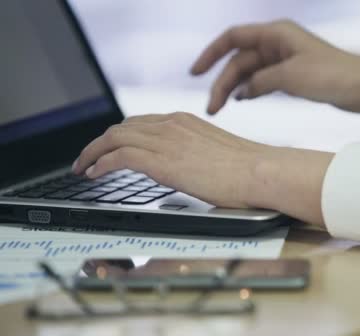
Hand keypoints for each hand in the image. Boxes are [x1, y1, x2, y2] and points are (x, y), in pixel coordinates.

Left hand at [72, 112, 263, 207]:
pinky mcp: (161, 160)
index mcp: (185, 121)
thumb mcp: (217, 153)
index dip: (119, 135)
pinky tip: (94, 174)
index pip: (141, 123)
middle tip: (88, 158)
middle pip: (122, 127)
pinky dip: (100, 163)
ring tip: (82, 167)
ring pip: (113, 138)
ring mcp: (166, 140)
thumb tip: (188, 168)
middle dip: (100, 142)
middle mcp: (171, 124)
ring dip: (92, 152)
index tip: (110, 148)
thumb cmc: (249, 169)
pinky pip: (118, 156)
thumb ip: (196, 153)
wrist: (261, 172)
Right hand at [191, 20, 359, 134]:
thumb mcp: (290, 76)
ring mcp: (285, 60)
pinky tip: (243, 101)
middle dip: (223, 81)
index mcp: (276, 34)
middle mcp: (278, 43)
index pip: (233, 38)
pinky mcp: (293, 75)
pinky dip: (252, 90)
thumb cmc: (334, 74)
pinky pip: (264, 81)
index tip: (196, 72)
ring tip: (221, 108)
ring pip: (251, 73)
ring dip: (235, 89)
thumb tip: (244, 90)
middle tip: (212, 106)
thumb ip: (261, 80)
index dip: (211, 54)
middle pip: (240, 60)